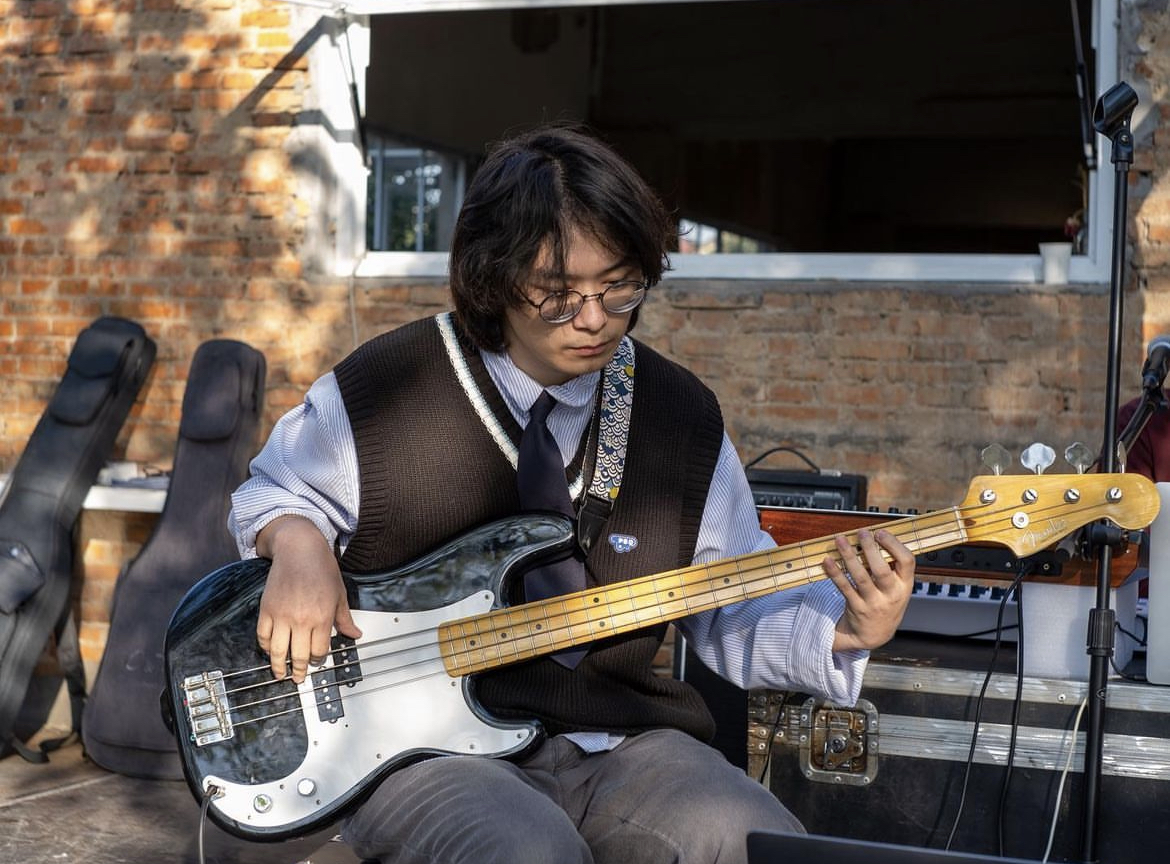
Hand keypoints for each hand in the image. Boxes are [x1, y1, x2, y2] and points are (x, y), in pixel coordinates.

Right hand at [255, 516, 361, 682]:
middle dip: (299, 670)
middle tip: (298, 678)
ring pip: (278, 651)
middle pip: (299, 655)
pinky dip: (265, 647)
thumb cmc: (322, 568)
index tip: (318, 660)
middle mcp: (301, 619)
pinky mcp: (266, 609)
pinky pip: (263, 636)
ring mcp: (281, 615)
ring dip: (278, 666)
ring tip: (280, 673)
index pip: (320, 651)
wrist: (299, 549)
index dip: (319, 659)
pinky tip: (270, 651)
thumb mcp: (340, 593)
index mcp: (322, 617)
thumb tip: (355, 635)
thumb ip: (345, 618)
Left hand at [823, 528, 915, 652]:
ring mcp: (873, 603)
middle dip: (871, 549)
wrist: (875, 634)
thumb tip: (873, 538)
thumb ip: (890, 567)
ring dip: (849, 556)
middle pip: (881, 570)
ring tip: (840, 540)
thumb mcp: (897, 588)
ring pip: (861, 577)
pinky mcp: (856, 607)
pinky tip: (828, 561)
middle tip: (861, 533)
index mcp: (905, 585)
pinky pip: (844, 588)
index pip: (907, 562)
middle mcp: (891, 595)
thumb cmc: (885, 602)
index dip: (894, 545)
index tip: (880, 533)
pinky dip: (835, 573)